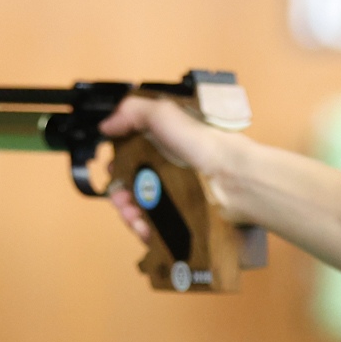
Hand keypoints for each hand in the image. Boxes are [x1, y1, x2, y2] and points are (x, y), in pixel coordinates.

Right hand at [97, 93, 243, 242]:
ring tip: (132, 215)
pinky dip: (145, 229)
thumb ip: (132, 112)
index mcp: (165, 143)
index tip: (111, 170)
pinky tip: (144, 229)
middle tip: (120, 198)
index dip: (117, 163)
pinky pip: (156, 226)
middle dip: (119, 192)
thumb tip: (106, 125)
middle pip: (132, 184)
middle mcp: (169, 169)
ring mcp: (176, 194)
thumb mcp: (164, 113)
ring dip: (128, 212)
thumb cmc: (203, 144)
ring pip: (141, 207)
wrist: (233, 178)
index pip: (132, 154)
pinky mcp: (182, 217)